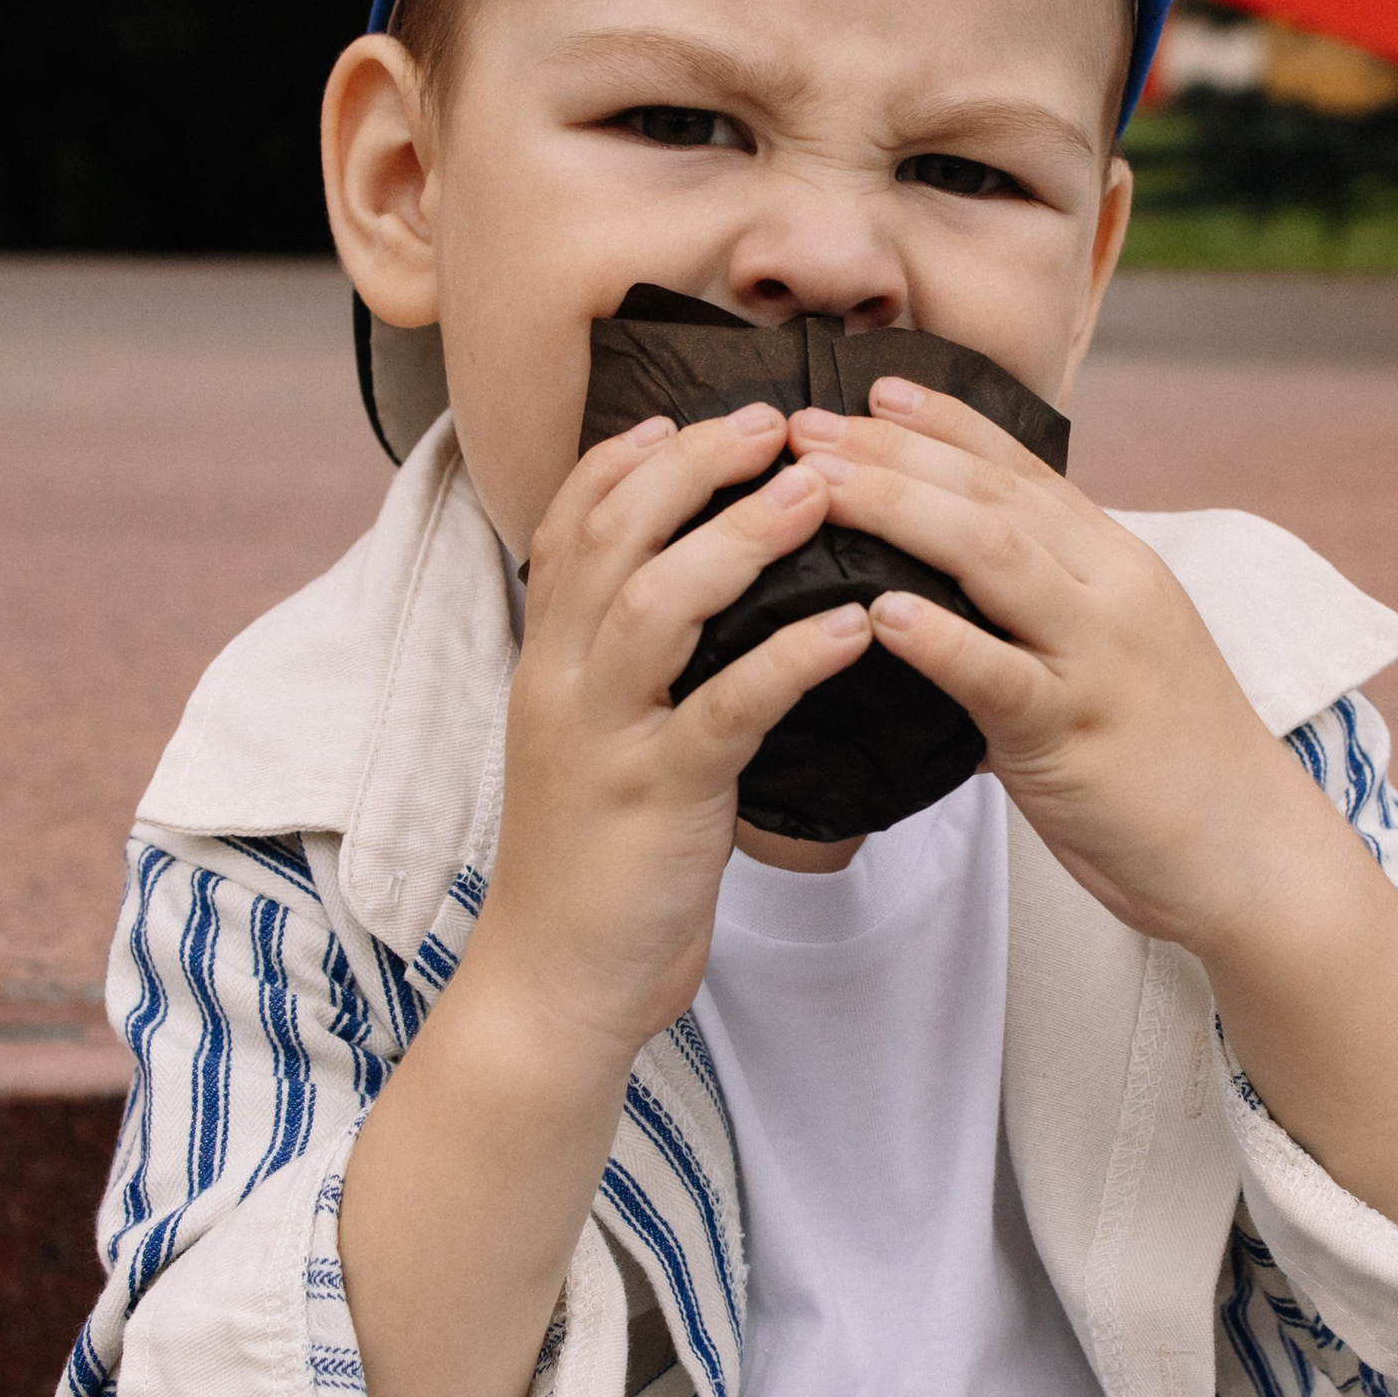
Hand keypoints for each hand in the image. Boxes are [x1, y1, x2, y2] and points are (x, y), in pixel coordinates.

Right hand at [468, 403, 866, 1069]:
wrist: (556, 984)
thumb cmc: (600, 867)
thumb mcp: (599, 748)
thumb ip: (632, 676)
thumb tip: (696, 609)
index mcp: (547, 665)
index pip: (568, 528)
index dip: (623, 461)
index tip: (685, 412)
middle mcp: (561, 684)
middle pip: (614, 538)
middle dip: (692, 465)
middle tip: (774, 419)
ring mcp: (603, 739)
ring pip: (658, 605)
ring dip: (741, 538)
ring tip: (817, 490)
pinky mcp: (656, 799)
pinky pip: (726, 709)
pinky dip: (790, 657)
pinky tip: (850, 625)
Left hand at [789, 382, 1334, 960]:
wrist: (1249, 849)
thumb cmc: (1170, 759)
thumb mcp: (1114, 653)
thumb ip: (1044, 611)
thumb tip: (947, 590)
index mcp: (1119, 565)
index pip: (1024, 470)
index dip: (947, 423)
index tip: (874, 388)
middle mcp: (1113, 593)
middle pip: (994, 497)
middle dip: (895, 453)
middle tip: (808, 426)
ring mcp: (1098, 660)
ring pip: (994, 559)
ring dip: (898, 511)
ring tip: (818, 487)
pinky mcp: (1077, 735)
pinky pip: (999, 675)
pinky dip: (938, 638)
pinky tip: (877, 612)